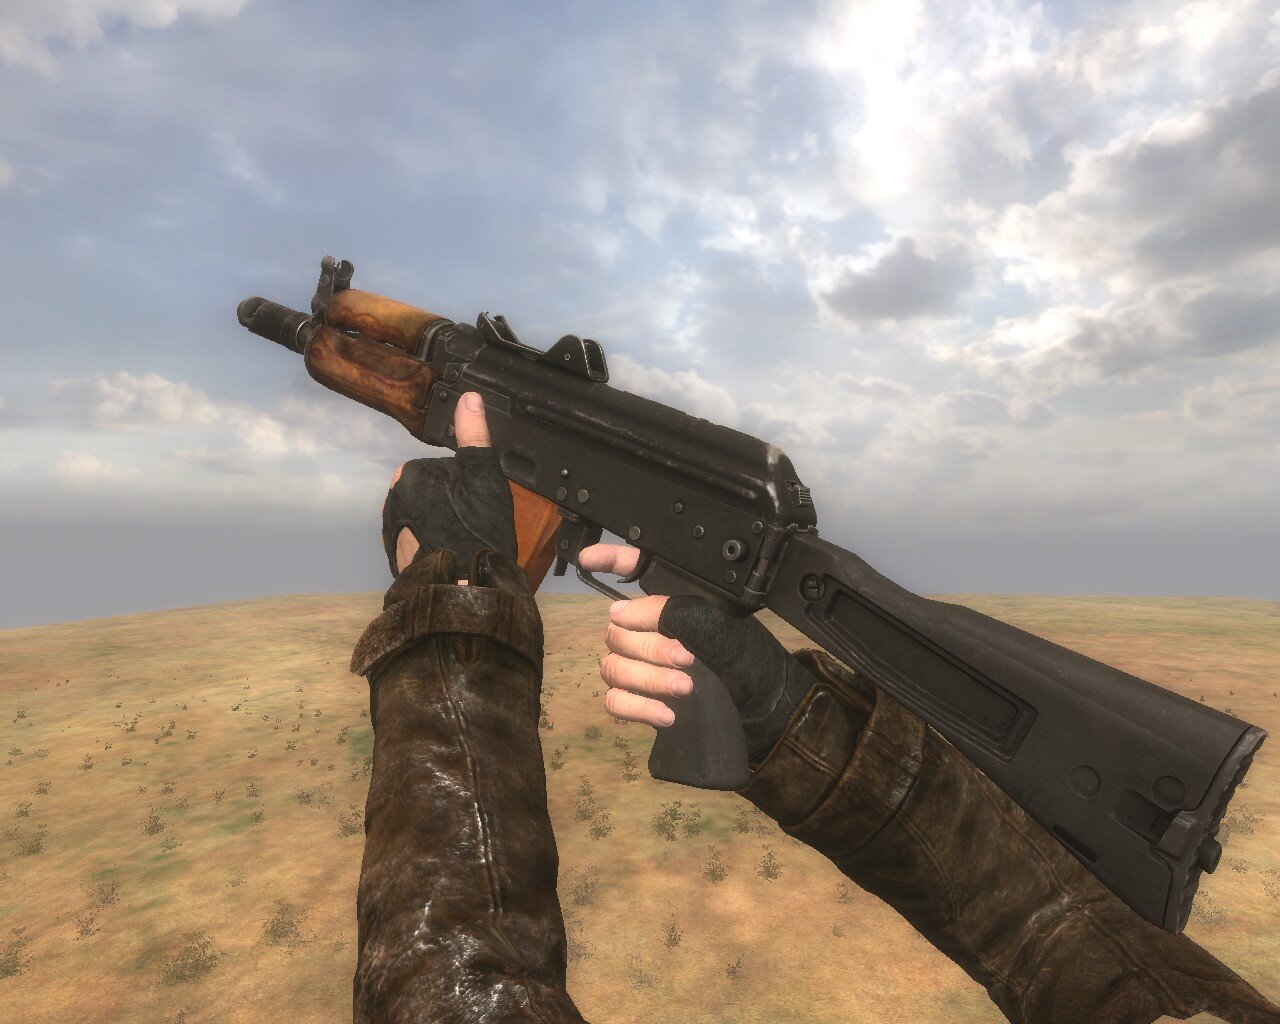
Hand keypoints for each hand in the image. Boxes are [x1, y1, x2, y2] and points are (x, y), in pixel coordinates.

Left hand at [383, 392, 516, 579]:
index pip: (446, 467)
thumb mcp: (484, 477)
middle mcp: (392, 498)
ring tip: (466, 543)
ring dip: (445, 526)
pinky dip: (436, 545)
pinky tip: (454, 556)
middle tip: (476, 524)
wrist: (459, 592)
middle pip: (435, 492)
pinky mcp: (396, 556)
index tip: (480, 504)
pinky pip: (421, 540)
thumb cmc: (474, 533)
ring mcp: (391, 529)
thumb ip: (474, 436)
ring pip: (428, 516)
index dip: (469, 484)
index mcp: (410, 474)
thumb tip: (469, 397)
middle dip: (454, 504)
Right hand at [580, 543, 819, 759]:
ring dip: (647, 678)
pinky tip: (666, 715)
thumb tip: (621, 612)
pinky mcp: (640, 701)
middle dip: (650, 646)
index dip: (608, 559)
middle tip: (687, 659)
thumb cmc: (748, 656)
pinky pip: (614, 701)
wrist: (766, 707)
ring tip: (684, 688)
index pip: (631, 569)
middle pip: (617, 630)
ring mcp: (640, 666)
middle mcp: (648, 628)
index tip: (588, 558)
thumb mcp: (717, 626)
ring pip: (613, 666)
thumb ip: (671, 612)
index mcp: (669, 600)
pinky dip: (637, 708)